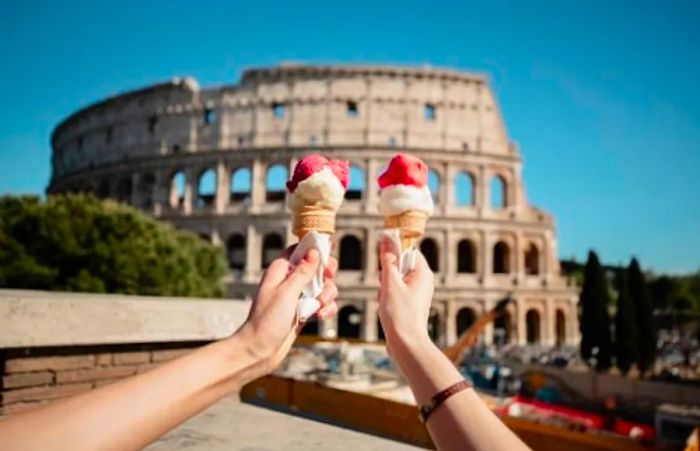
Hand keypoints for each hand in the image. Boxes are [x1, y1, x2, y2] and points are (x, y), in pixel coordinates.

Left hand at [237, 247, 337, 371]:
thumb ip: (302, 272)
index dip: (315, 249)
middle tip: (328, 278)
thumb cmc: (266, 321)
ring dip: (327, 294)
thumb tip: (314, 252)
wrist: (259, 351)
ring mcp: (297, 297)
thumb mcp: (286, 293)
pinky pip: (322, 304)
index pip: (300, 249)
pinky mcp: (303, 311)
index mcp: (280, 270)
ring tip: (320, 306)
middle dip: (326, 274)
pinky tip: (320, 316)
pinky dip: (326, 308)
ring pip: (323, 286)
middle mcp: (289, 281)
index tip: (328, 252)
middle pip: (316, 266)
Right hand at [377, 235, 433, 350]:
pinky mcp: (410, 304)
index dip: (393, 253)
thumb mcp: (390, 283)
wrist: (406, 344)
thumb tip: (387, 237)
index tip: (383, 263)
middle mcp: (423, 281)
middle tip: (385, 286)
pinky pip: (395, 292)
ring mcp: (417, 293)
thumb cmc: (400, 314)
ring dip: (385, 287)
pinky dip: (387, 297)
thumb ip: (388, 259)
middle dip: (386, 274)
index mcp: (423, 273)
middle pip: (400, 265)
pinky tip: (386, 309)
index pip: (408, 250)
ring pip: (394, 279)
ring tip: (386, 300)